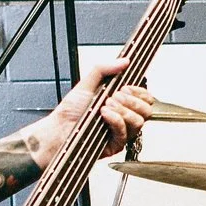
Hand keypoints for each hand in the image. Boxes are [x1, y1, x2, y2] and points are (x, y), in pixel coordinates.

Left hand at [30, 58, 155, 172]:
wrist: (58, 129)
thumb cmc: (70, 111)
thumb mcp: (87, 84)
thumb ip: (104, 69)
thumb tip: (124, 61)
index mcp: (121, 102)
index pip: (145, 98)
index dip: (139, 92)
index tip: (126, 88)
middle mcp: (124, 117)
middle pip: (147, 110)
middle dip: (131, 100)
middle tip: (115, 97)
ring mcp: (121, 131)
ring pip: (139, 121)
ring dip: (122, 110)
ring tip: (105, 106)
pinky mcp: (116, 144)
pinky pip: (125, 132)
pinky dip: (115, 120)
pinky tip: (104, 115)